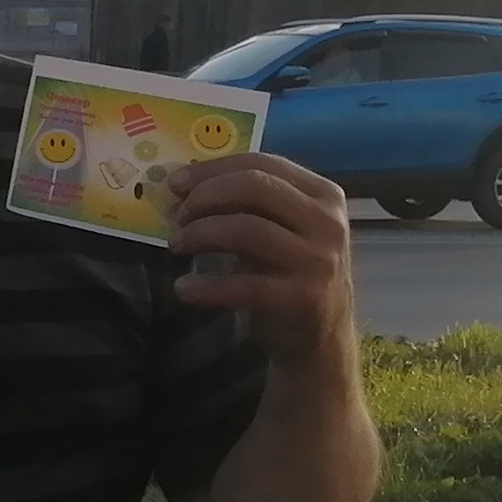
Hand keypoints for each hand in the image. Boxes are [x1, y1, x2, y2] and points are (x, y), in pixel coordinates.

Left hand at [162, 151, 356, 365]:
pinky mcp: (304, 298)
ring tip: (176, 246)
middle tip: (177, 216)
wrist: (322, 337)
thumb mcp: (281, 229)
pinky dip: (206, 286)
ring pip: (246, 229)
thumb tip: (180, 186)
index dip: (213, 170)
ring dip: (200, 234)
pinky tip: (183, 288)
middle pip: (254, 188)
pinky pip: (244, 285)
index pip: (262, 164)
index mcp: (323, 194)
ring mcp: (318, 260)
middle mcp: (327, 222)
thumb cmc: (290, 273)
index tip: (175, 184)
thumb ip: (244, 204)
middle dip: (205, 198)